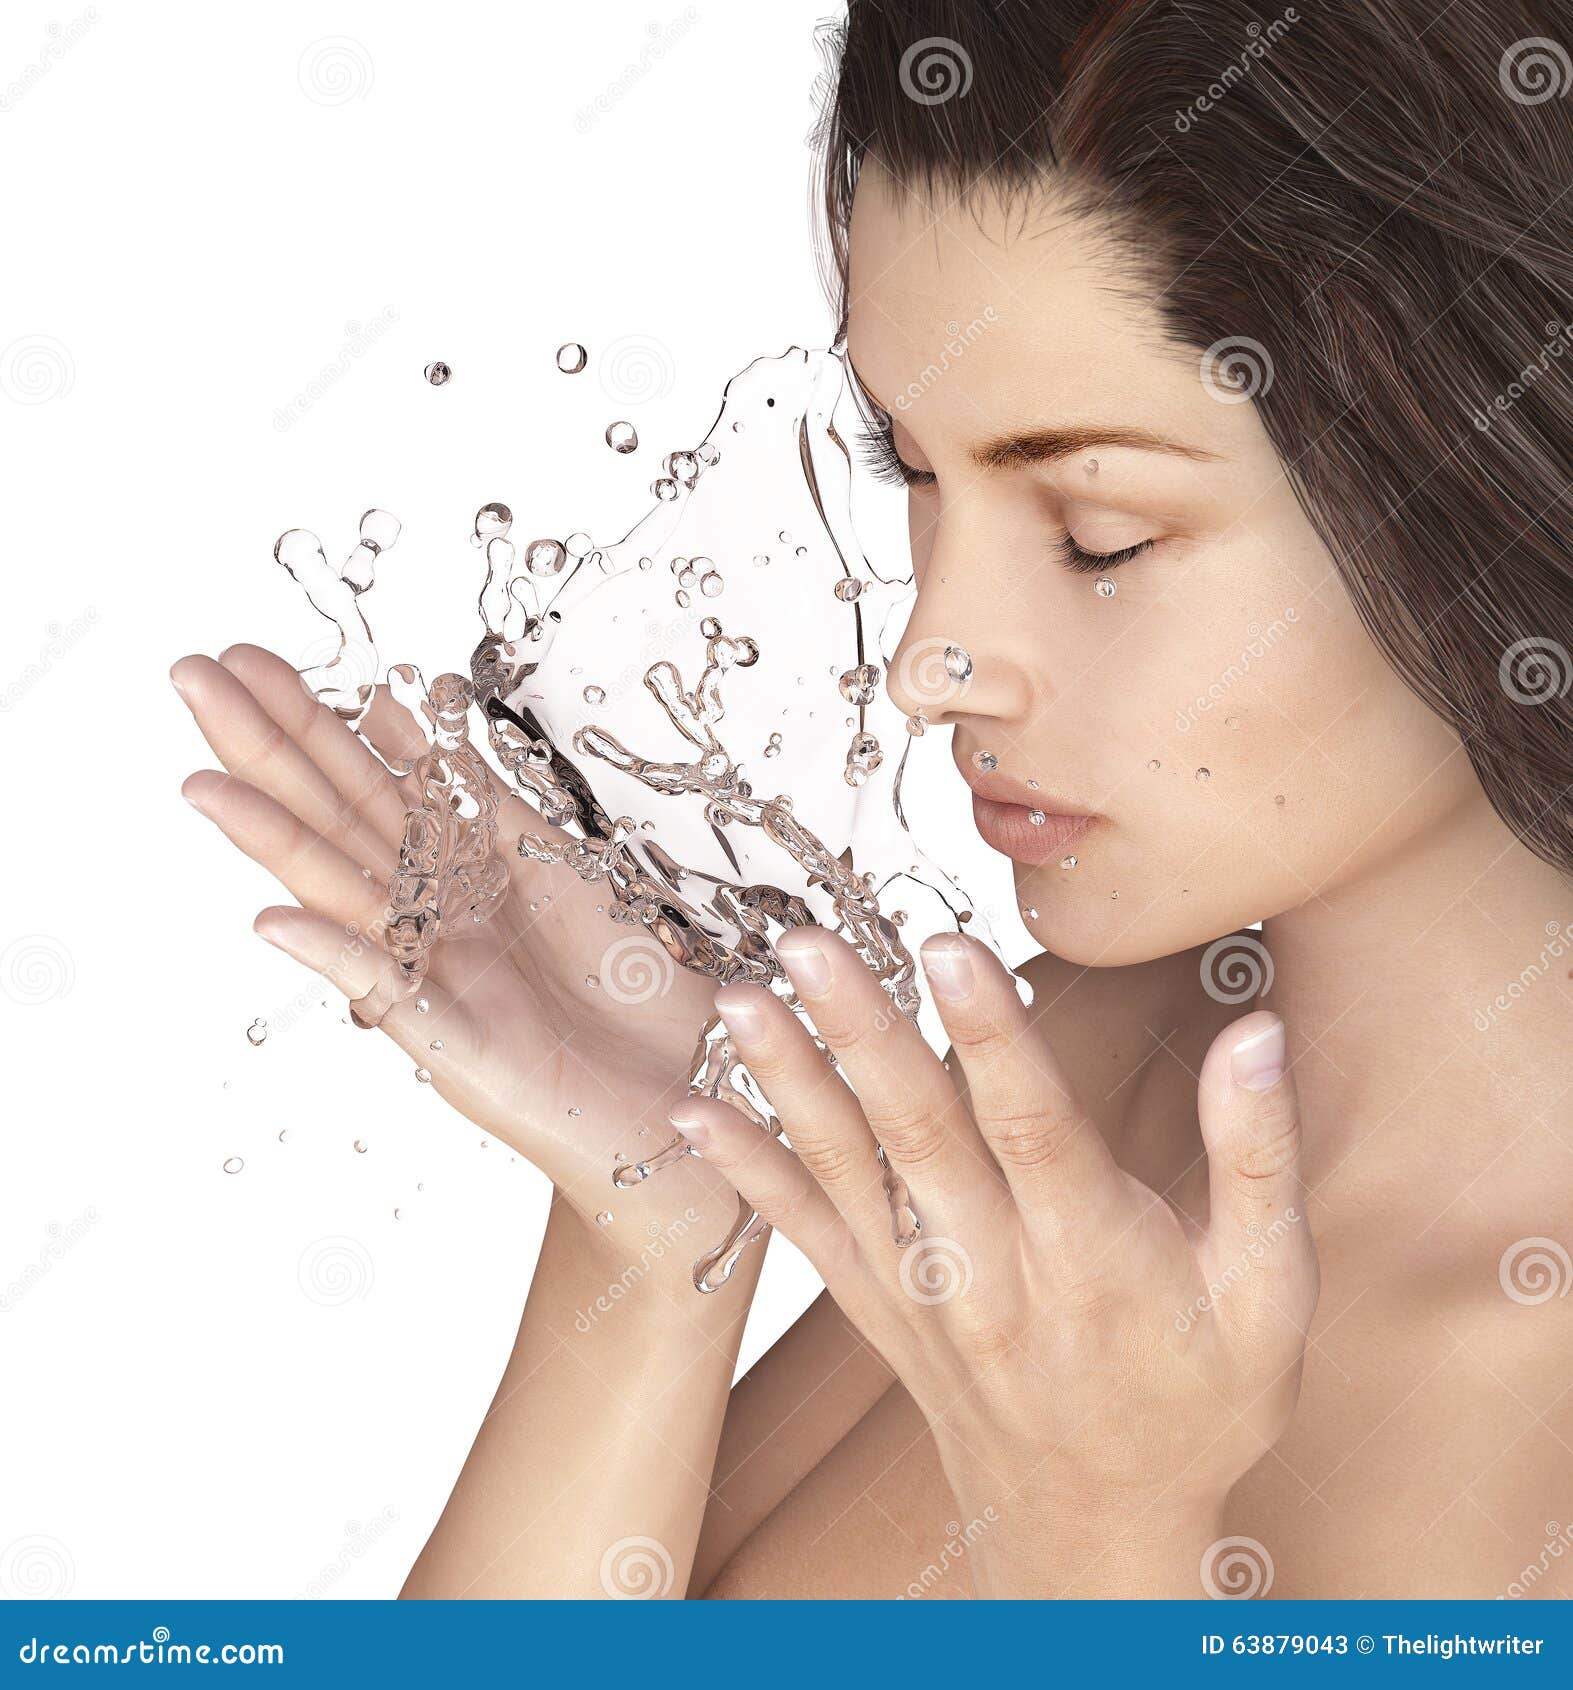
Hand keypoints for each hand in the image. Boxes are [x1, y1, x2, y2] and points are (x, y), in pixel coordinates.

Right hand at [172, 644, 745, 1296]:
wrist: (693, 1103)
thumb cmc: (632, 994)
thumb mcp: (561, 868)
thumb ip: (483, 801)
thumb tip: (424, 705)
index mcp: (457, 877)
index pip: (371, 782)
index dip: (318, 718)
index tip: (256, 653)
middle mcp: (433, 922)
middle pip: (339, 820)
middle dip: (269, 746)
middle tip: (193, 671)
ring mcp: (437, 983)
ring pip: (344, 898)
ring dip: (274, 840)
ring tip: (202, 784)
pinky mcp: (461, 1048)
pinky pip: (393, 998)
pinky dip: (337, 958)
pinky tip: (276, 920)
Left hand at [672, 927, 1318, 1596]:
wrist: (1096, 1531)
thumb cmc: (1197, 1403)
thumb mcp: (1268, 1295)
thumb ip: (1258, 1160)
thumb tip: (1258, 1033)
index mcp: (1095, 1257)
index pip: (1033, 1129)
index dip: (992, 1037)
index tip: (947, 948)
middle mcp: (993, 1272)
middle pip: (920, 1135)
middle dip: (861, 1032)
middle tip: (806, 945)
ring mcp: (922, 1294)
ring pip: (847, 1172)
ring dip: (787, 1082)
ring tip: (737, 1001)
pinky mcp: (878, 1310)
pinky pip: (804, 1235)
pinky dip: (748, 1173)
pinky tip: (693, 1114)